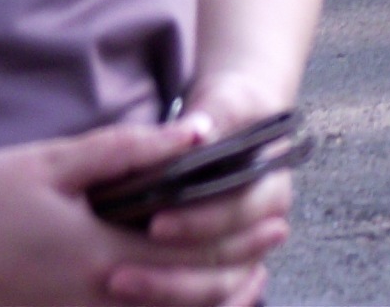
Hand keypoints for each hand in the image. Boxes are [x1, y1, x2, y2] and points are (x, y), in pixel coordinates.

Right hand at [0, 119, 281, 306]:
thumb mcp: (53, 161)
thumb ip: (126, 150)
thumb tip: (193, 134)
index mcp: (103, 256)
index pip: (194, 249)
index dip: (239, 231)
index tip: (273, 210)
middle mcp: (99, 297)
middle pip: (190, 293)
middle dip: (239, 265)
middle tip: (274, 237)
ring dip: (211, 295)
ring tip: (248, 274)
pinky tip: (179, 292)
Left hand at [127, 79, 298, 306]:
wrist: (237, 124)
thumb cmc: (229, 112)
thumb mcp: (226, 103)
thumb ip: (213, 117)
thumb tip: (199, 135)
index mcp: (270, 189)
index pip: (237, 215)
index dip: (198, 223)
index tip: (154, 226)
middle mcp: (265, 229)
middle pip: (224, 265)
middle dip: (174, 275)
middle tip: (119, 276)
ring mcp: (246, 253)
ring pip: (216, 292)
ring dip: (170, 296)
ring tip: (121, 288)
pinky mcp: (225, 268)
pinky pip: (210, 300)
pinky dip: (180, 306)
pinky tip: (138, 306)